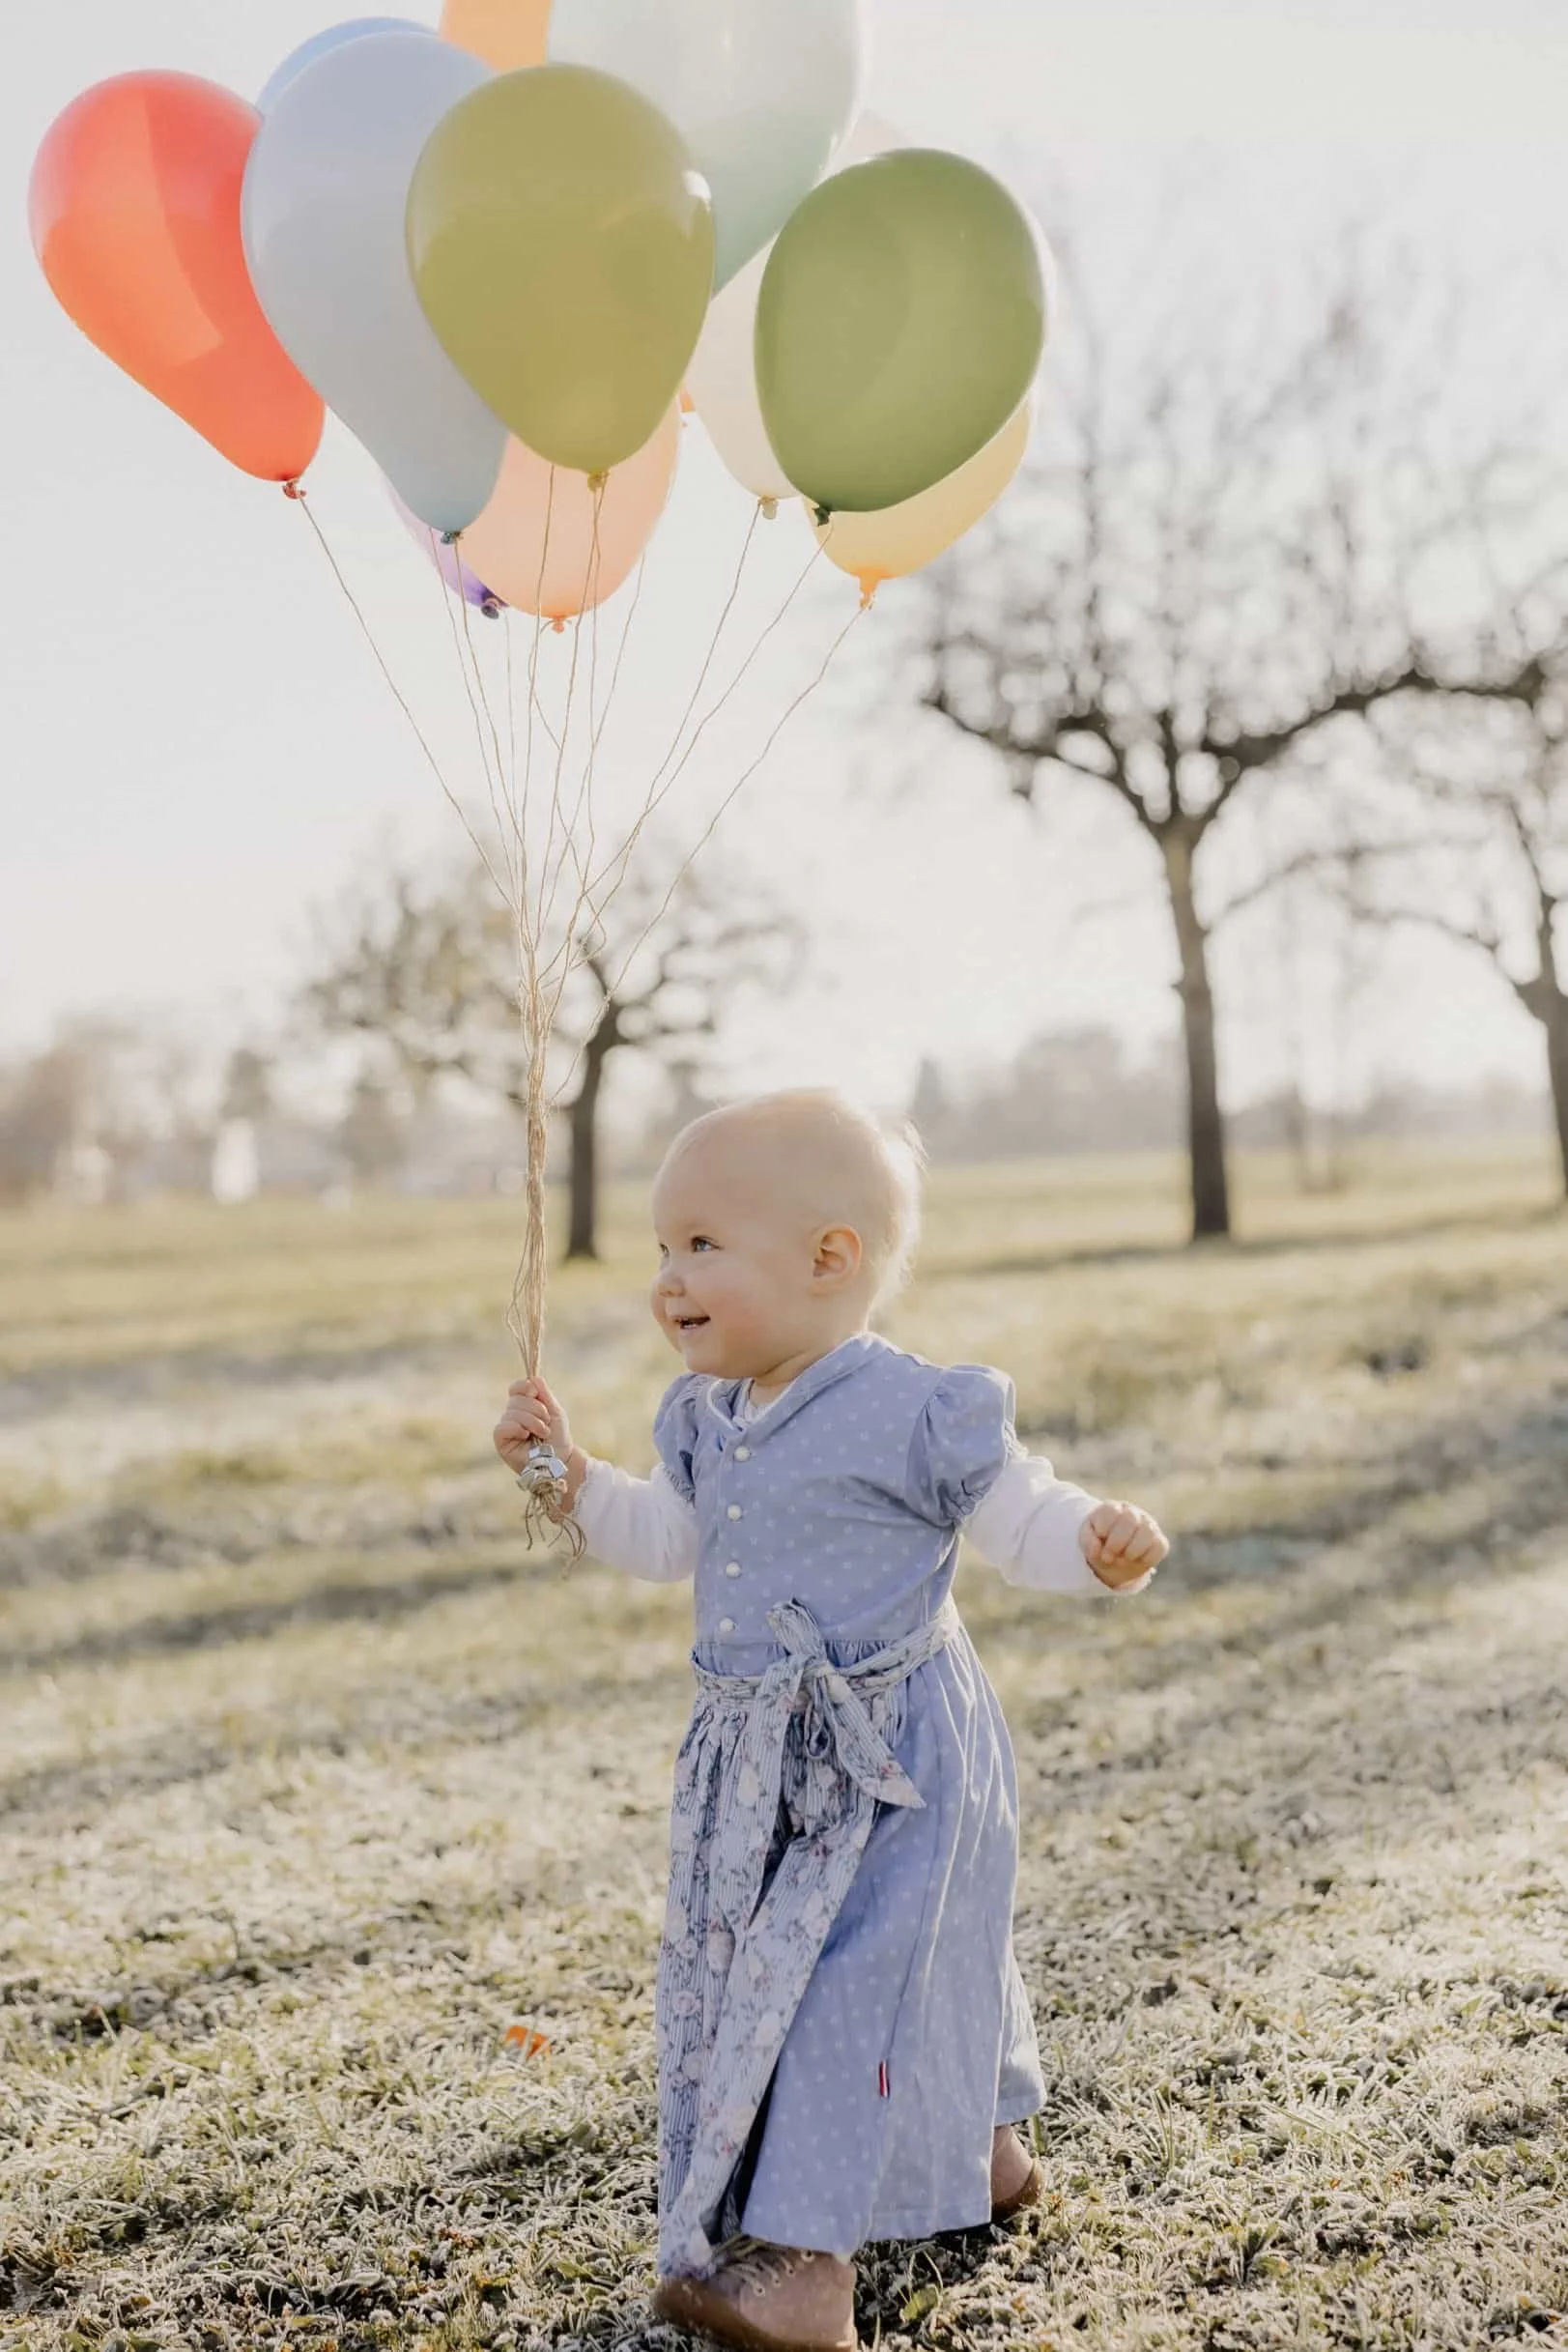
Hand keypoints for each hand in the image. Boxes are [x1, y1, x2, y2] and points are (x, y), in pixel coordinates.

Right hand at [494, 1376, 587, 1501]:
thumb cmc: (558, 1436)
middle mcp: (513, 1415)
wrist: (561, 1458)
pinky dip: (517, 1428)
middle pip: (516, 1399)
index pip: (516, 1388)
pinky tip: (526, 1436)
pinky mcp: (501, 1442)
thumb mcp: (554, 1411)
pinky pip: (503, 1427)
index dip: (523, 1387)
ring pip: (512, 1412)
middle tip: (546, 1423)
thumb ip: (544, 1394)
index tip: (534, 1392)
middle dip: (536, 1409)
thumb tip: (534, 1378)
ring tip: (542, 1433)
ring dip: (532, 1421)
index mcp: (524, 1405)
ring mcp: (506, 1428)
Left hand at [1079, 1500, 1167, 1590]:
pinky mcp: (1160, 1541)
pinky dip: (1146, 1559)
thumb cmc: (1099, 1544)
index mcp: (1112, 1508)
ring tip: (1122, 1560)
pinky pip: (1160, 1547)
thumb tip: (1097, 1546)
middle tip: (1108, 1557)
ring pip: (1148, 1532)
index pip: (1111, 1511)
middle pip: (1130, 1520)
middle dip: (1117, 1543)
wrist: (1114, 1558)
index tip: (1099, 1540)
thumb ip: (1089, 1542)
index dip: (1104, 1529)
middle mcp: (1133, 1513)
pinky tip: (1135, 1561)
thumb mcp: (1087, 1542)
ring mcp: (1149, 1526)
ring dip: (1132, 1551)